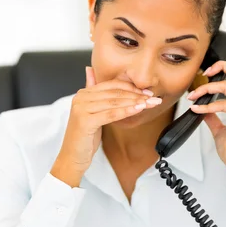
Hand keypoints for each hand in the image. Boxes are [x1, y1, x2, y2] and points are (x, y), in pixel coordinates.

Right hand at [50, 67, 161, 186]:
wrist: (72, 157)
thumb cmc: (84, 137)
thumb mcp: (91, 113)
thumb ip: (93, 93)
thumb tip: (90, 70)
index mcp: (83, 93)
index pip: (111, 85)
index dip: (131, 87)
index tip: (147, 92)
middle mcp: (80, 98)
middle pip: (114, 93)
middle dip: (136, 95)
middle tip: (153, 97)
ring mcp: (81, 108)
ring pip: (114, 102)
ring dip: (135, 102)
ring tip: (150, 103)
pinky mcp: (85, 121)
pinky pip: (111, 114)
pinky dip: (127, 111)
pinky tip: (139, 109)